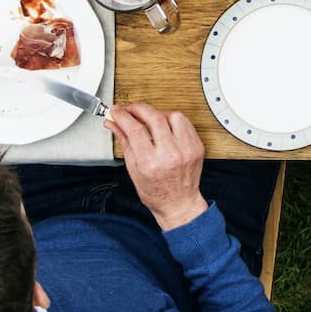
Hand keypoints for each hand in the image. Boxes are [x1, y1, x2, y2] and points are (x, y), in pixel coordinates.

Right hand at [108, 103, 207, 230]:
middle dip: (139, 108)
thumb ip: (124, 142)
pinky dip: (173, 120)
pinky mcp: (197, 146)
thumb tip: (113, 124)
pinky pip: (185, 123)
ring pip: (173, 116)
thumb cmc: (156, 192)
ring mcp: (186, 149)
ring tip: (150, 120)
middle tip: (130, 109)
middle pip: (154, 117)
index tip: (117, 111)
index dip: (123, 116)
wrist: (179, 203)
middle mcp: (171, 155)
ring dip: (158, 113)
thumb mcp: (133, 170)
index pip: (135, 129)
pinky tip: (165, 126)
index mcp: (151, 163)